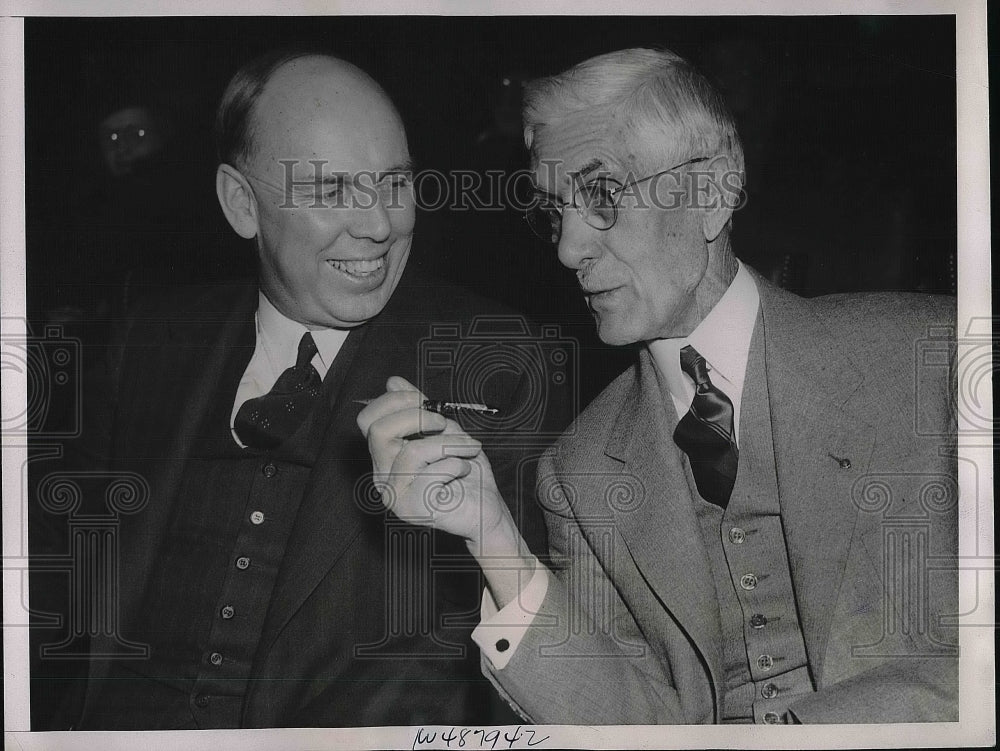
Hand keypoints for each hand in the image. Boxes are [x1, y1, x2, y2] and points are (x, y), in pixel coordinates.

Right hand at [356, 376, 508, 546]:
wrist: (487, 509)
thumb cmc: (466, 472)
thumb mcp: (443, 431)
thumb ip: (418, 409)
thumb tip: (393, 382)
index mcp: (386, 456)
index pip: (367, 420)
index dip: (395, 402)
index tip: (424, 403)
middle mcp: (383, 476)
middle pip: (378, 431)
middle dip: (417, 417)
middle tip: (444, 423)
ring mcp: (395, 495)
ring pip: (412, 452)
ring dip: (450, 443)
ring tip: (469, 448)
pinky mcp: (414, 509)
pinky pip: (432, 475)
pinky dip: (456, 465)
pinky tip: (464, 470)